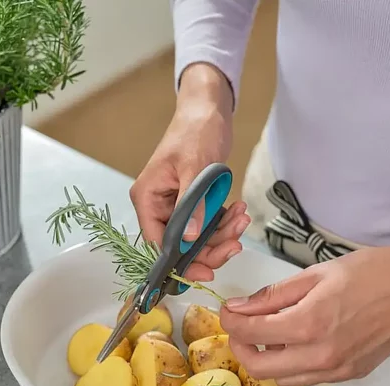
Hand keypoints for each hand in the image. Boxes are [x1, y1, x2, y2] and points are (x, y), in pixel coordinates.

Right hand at [130, 63, 249, 281]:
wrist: (209, 110)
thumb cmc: (196, 131)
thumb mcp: (195, 168)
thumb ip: (191, 206)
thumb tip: (188, 240)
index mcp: (148, 198)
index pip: (158, 242)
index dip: (181, 261)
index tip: (207, 271)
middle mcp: (159, 206)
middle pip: (181, 244)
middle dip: (210, 247)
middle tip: (235, 243)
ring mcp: (177, 205)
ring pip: (198, 237)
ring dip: (223, 233)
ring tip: (241, 218)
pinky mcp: (194, 203)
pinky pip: (209, 223)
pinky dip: (225, 221)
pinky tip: (239, 210)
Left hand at [220, 238, 389, 385]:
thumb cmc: (367, 272)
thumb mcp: (313, 275)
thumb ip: (271, 296)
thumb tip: (238, 306)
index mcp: (308, 323)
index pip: (250, 334)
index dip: (230, 322)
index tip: (227, 311)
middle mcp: (320, 355)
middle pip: (259, 368)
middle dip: (241, 347)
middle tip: (241, 326)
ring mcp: (336, 370)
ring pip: (281, 378)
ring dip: (266, 358)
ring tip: (271, 333)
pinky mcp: (349, 375)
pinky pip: (307, 378)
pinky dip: (291, 365)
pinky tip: (298, 341)